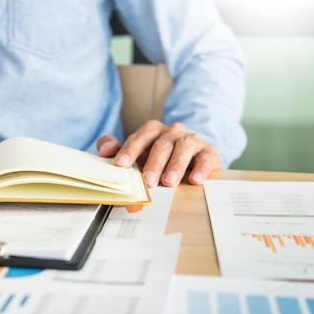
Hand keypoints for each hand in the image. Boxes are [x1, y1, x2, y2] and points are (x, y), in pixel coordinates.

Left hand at [96, 120, 221, 186]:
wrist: (191, 158)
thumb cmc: (158, 158)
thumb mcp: (136, 155)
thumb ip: (117, 151)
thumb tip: (104, 152)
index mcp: (152, 131)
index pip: (140, 137)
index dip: (130, 150)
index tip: (121, 164)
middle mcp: (172, 132)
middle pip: (162, 144)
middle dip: (154, 163)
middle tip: (148, 181)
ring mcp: (191, 140)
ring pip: (183, 148)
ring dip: (175, 165)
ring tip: (169, 182)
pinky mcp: (208, 152)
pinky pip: (206, 158)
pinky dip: (201, 169)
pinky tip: (195, 180)